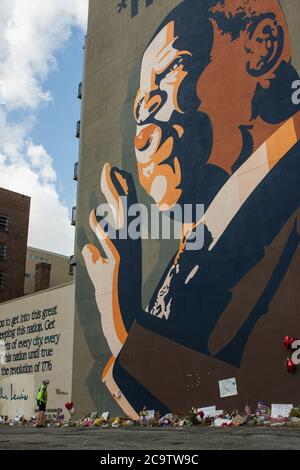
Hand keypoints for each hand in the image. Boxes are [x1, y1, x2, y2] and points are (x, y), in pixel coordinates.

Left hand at [82, 163, 141, 357]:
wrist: (119, 315)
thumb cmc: (109, 292)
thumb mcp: (98, 271)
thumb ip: (92, 256)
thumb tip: (86, 247)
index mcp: (125, 243)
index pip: (123, 213)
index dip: (118, 193)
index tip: (113, 175)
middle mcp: (128, 244)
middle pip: (122, 209)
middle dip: (114, 186)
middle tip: (109, 167)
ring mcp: (125, 252)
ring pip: (120, 217)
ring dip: (113, 195)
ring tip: (108, 175)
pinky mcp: (118, 263)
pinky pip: (108, 240)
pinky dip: (99, 227)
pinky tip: (93, 216)